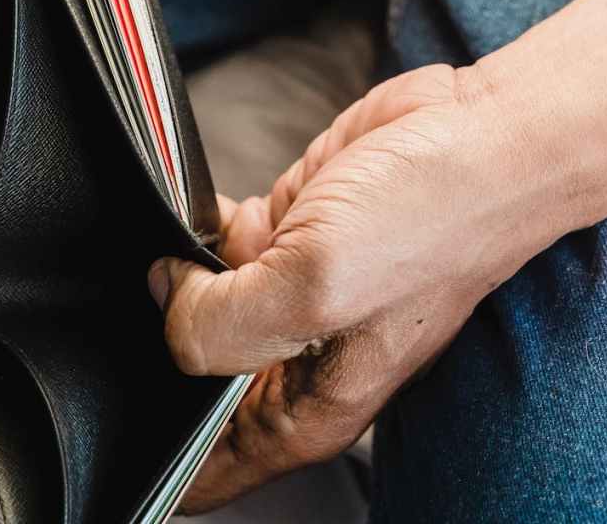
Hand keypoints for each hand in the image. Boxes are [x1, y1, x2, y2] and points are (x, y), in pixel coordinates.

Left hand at [150, 64, 596, 511]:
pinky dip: (194, 232)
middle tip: (139, 316)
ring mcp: (289, 299)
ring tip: (170, 256)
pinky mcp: (285, 236)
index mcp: (306, 411)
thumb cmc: (434, 219)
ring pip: (190, 312)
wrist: (487, 134)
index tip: (118, 417)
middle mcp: (295, 364)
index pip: (203, 472)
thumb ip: (219, 321)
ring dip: (171, 284)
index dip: (154, 452)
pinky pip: (209, 251)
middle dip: (155, 355)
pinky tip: (199, 217)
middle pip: (188, 388)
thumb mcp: (314, 286)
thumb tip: (165, 300)